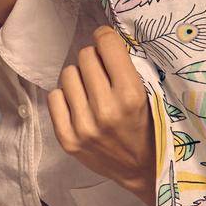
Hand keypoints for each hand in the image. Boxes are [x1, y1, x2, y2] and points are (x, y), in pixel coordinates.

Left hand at [48, 26, 155, 205]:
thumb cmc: (151, 126)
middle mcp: (105, 109)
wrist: (144, 170)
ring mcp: (83, 126)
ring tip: (92, 91)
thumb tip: (103, 35)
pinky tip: (80, 105)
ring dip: (79, 78)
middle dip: (95, 60)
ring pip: (68, 74)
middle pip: (85, 56)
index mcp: (131, 94)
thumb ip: (129, 67)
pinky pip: (54, 97)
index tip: (107, 44)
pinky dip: (65, 97)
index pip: (106, 44)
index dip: (106, 39)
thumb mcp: (151, 94)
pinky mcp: (67, 139)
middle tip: (103, 73)